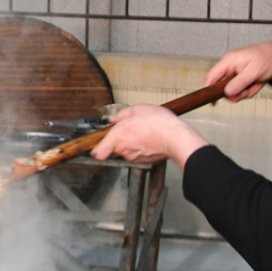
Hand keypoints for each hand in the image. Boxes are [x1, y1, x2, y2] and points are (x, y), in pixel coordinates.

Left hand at [89, 104, 208, 167]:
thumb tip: (114, 119)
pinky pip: (137, 154)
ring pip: (125, 151)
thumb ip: (121, 115)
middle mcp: (123, 150)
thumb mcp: (137, 110)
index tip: (95, 144)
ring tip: (141, 133)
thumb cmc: (158, 123)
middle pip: (112, 149)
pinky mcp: (144, 161)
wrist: (176, 137)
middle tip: (126, 131)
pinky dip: (140, 148)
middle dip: (117, 141)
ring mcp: (134, 157)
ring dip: (130, 144)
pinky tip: (148, 139)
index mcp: (117, 137)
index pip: (97, 153)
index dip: (96, 149)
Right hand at [205, 40, 271, 101]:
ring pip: (234, 90)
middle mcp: (230, 67)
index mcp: (229, 61)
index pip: (211, 76)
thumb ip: (240, 82)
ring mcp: (236, 72)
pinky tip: (258, 84)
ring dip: (245, 92)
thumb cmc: (269, 57)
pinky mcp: (243, 77)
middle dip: (236, 92)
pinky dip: (250, 89)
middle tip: (247, 91)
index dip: (210, 89)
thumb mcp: (254, 71)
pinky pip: (242, 88)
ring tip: (256, 85)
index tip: (214, 101)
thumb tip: (227, 93)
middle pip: (223, 87)